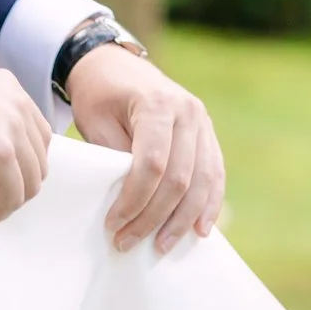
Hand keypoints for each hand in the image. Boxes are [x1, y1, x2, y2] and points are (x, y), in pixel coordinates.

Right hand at [0, 66, 51, 222]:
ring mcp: (10, 129)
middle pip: (37, 161)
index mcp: (6, 87)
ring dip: (8, 200)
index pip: (37, 135)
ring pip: (30, 184)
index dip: (20, 163)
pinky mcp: (0, 155)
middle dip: (16, 184)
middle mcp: (15, 103)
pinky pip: (12, 198)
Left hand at [65, 45, 225, 253]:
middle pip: (179, 178)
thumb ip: (114, 159)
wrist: (113, 64)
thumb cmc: (98, 95)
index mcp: (157, 104)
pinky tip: (200, 229)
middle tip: (128, 242)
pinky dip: (209, 204)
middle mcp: (188, 111)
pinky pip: (215, 174)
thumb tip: (128, 206)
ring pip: (202, 181)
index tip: (114, 224)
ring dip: (182, 219)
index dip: (134, 200)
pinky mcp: (207, 133)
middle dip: (154, 217)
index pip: (152, 164)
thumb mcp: (95, 122)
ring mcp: (202, 121)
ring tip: (162, 246)